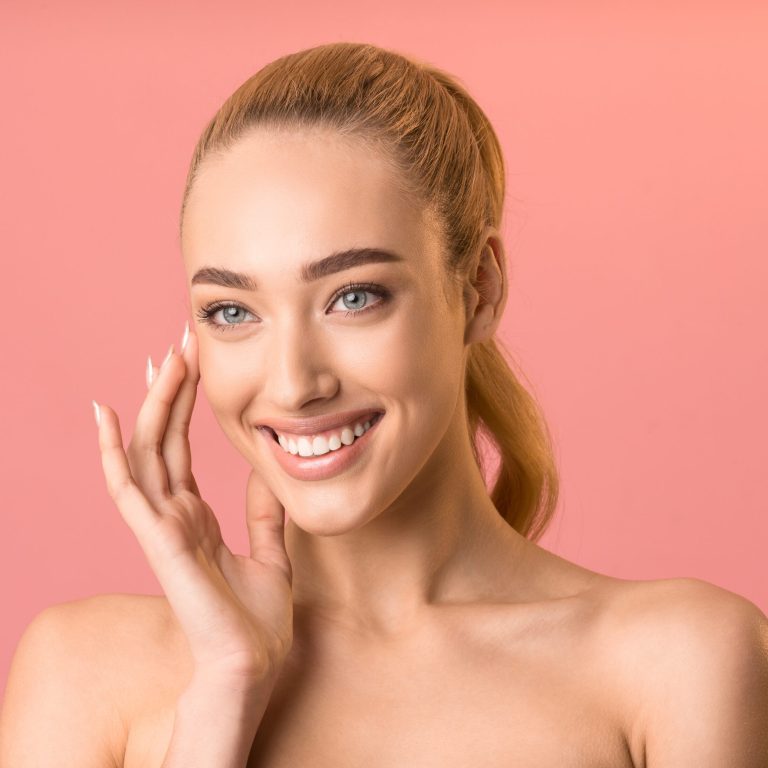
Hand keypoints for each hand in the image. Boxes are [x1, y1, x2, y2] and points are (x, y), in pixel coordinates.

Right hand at [93, 324, 292, 690]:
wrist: (254, 663)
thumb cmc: (258, 619)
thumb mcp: (269, 552)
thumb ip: (263, 514)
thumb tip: (266, 472)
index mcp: (194, 517)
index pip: (179, 449)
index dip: (181, 405)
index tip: (188, 362)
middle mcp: (172, 516)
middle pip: (161, 440)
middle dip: (169, 390)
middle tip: (178, 342)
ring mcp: (161, 526)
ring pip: (145, 452)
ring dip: (150, 404)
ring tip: (160, 359)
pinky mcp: (159, 540)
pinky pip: (127, 489)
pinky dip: (111, 451)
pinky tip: (103, 414)